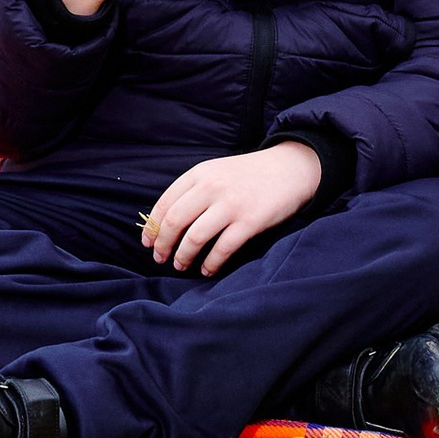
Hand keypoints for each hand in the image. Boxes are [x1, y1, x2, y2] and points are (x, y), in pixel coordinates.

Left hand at [143, 142, 322, 273]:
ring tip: (181, 266)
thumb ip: (194, 191)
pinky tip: (208, 269)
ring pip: (195, 237)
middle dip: (163, 245)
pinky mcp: (250, 221)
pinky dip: (211, 263)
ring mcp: (232, 204)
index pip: (165, 202)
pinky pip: (223, 249)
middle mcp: (212, 187)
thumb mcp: (216, 171)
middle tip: (161, 259)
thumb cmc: (249, 175)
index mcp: (200, 173)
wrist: (290, 168)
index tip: (148, 243)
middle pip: (175, 221)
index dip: (153, 227)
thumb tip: (166, 223)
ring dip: (183, 256)